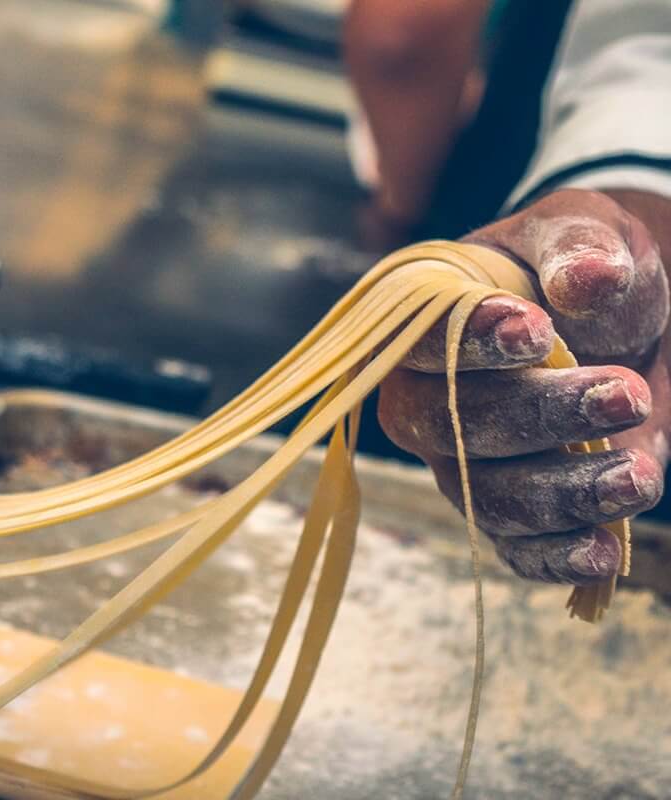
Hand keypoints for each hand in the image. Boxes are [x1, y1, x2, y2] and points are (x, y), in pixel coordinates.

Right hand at [378, 188, 670, 583]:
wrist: (611, 318)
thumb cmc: (577, 266)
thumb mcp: (579, 231)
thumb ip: (577, 246)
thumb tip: (586, 281)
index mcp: (424, 326)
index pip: (421, 343)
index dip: (470, 346)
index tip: (538, 334)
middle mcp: (425, 400)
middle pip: (451, 427)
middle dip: (537, 418)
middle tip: (624, 394)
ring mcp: (457, 461)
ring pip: (486, 496)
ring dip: (561, 493)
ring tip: (638, 475)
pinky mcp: (500, 507)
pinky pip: (512, 545)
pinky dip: (554, 556)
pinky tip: (604, 551)